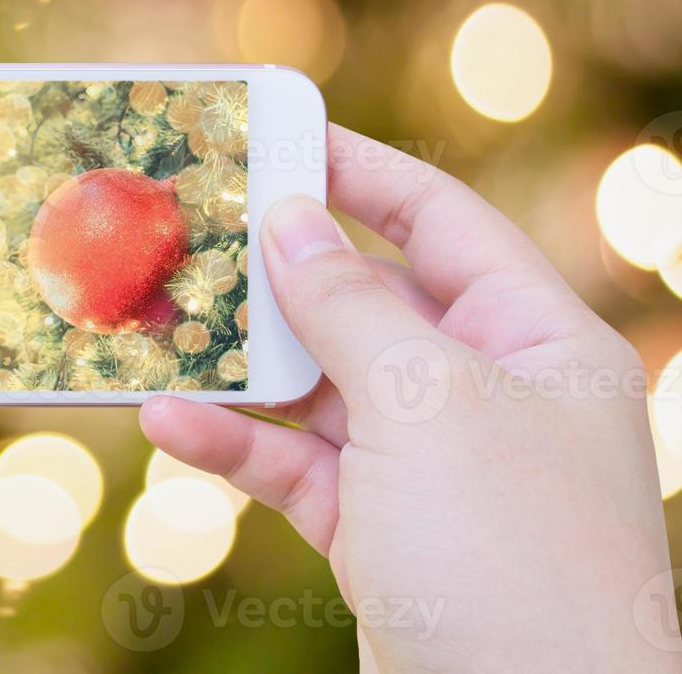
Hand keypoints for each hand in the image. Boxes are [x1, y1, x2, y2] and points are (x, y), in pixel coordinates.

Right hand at [141, 125, 676, 670]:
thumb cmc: (507, 555)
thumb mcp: (425, 405)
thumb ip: (348, 304)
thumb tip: (287, 217)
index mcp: (536, 340)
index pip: (440, 220)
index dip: (356, 171)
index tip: (271, 136)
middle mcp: (487, 393)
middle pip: (364, 301)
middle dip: (275, 275)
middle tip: (186, 232)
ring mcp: (430, 466)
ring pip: (316, 387)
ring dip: (237, 368)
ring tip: (154, 329)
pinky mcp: (378, 531)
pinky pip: (296, 465)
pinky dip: (235, 445)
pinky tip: (169, 425)